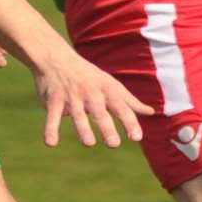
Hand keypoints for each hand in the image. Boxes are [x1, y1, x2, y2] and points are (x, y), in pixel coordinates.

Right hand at [33, 50, 152, 147]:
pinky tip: (51, 143)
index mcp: (106, 90)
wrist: (56, 58)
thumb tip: (151, 112)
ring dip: (83, 128)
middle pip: (100, 111)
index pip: (121, 107)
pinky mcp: (53, 101)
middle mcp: (90, 93)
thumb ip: (129, 101)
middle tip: (114, 144)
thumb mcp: (111, 84)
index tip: (137, 137)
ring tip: (89, 143)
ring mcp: (71, 97)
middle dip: (106, 127)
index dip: (129, 122)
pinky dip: (50, 129)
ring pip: (77, 114)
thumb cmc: (89, 75)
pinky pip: (52, 116)